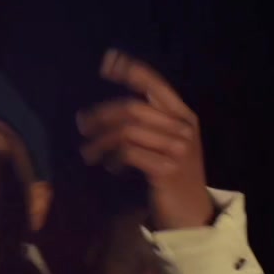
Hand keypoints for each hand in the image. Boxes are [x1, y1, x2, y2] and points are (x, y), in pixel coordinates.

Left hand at [76, 49, 213, 229]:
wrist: (192, 212)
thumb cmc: (173, 174)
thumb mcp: (167, 143)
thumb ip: (148, 124)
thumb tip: (105, 111)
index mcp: (184, 115)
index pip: (154, 84)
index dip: (130, 70)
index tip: (107, 61)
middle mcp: (183, 127)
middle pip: (132, 108)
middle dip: (101, 114)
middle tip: (81, 124)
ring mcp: (177, 148)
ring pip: (126, 131)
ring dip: (100, 140)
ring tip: (87, 152)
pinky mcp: (166, 169)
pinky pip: (128, 153)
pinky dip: (113, 158)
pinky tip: (110, 167)